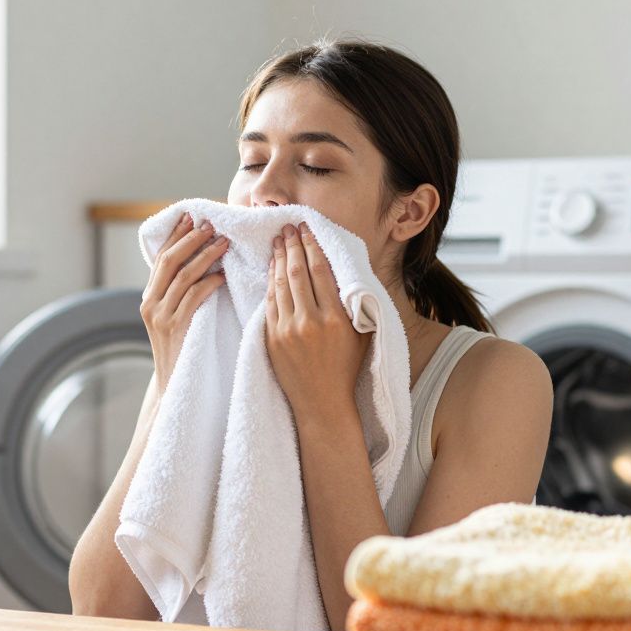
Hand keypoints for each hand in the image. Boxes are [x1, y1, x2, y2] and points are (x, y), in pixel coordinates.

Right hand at [141, 212, 228, 389]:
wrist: (175, 388)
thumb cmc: (184, 353)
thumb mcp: (177, 320)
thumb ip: (182, 295)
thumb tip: (204, 265)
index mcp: (149, 298)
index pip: (161, 258)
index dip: (177, 236)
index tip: (192, 217)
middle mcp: (150, 304)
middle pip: (169, 261)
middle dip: (191, 240)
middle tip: (211, 224)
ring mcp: (160, 316)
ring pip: (182, 276)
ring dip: (205, 256)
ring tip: (223, 243)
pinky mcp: (174, 328)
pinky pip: (193, 298)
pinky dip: (208, 283)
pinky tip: (222, 276)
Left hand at [266, 222, 370, 418]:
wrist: (322, 403)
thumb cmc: (346, 367)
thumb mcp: (360, 334)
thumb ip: (354, 303)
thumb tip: (346, 269)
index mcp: (335, 319)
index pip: (320, 272)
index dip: (312, 247)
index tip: (307, 230)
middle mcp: (310, 323)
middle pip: (297, 273)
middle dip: (292, 246)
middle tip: (288, 227)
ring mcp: (287, 331)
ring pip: (280, 285)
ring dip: (278, 259)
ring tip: (277, 241)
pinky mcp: (271, 339)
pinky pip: (269, 303)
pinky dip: (269, 282)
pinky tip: (270, 268)